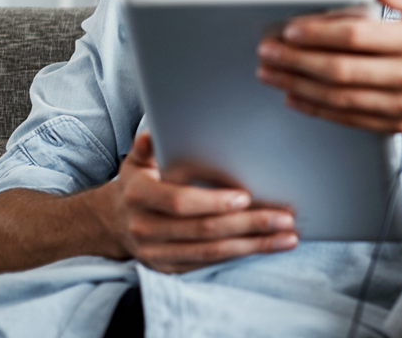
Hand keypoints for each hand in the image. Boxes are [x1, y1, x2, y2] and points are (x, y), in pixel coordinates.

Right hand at [99, 132, 298, 272]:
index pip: (180, 202)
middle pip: (203, 230)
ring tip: (287, 237)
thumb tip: (155, 133)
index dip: (213, 201)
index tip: (245, 196)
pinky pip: (209, 262)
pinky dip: (241, 254)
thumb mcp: (137, 159)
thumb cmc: (138, 181)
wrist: (114, 221)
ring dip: (253, 245)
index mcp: (139, 195)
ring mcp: (156, 253)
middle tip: (284, 218)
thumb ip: (148, 146)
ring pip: (211, 252)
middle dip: (248, 224)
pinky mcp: (169, 268)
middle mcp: (145, 228)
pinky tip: (267, 246)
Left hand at [256, 0, 401, 132]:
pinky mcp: (397, 125)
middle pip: (341, 69)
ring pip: (340, 98)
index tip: (289, 30)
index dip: (319, 33)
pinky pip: (349, 119)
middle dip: (297, 61)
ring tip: (271, 75)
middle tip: (267, 53)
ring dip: (299, 86)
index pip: (357, 36)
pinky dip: (318, 109)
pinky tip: (295, 97)